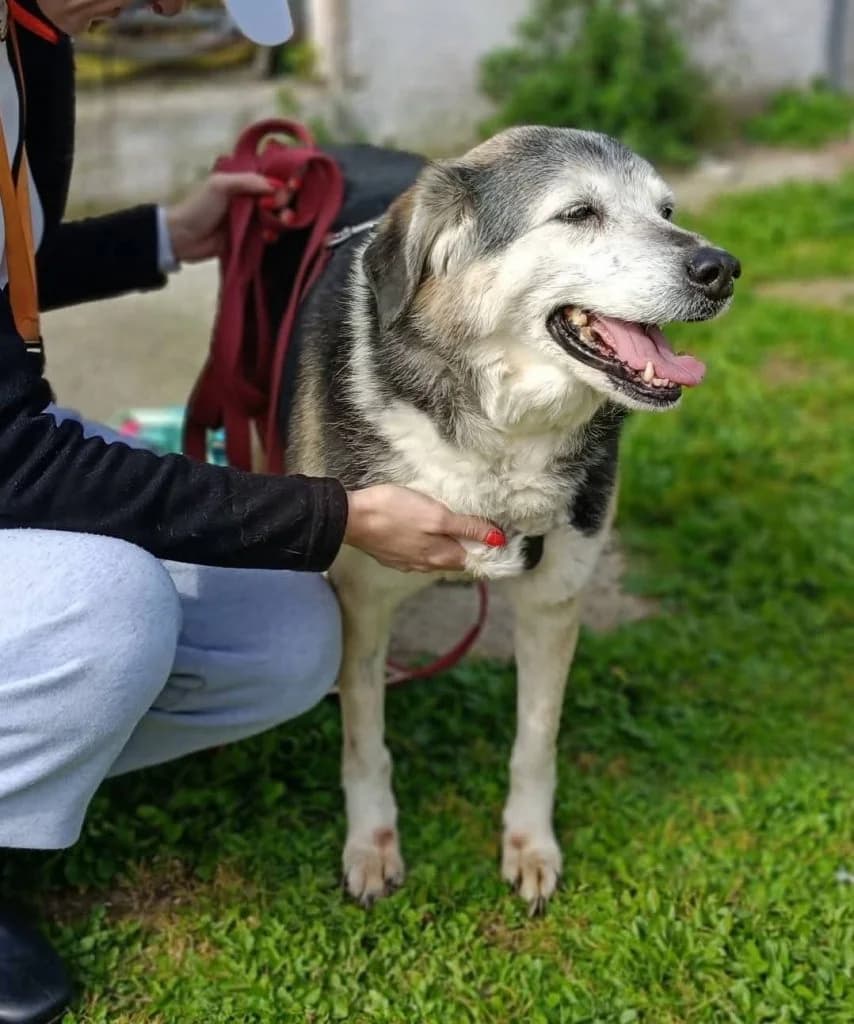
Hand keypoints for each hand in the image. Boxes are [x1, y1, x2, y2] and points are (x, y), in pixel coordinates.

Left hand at [165, 173, 293, 262]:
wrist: (183, 237)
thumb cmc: (199, 207)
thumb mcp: (221, 186)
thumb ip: (248, 182)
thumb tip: (278, 186)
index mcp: (244, 182)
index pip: (273, 180)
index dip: (285, 184)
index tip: (290, 190)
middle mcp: (251, 199)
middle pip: (279, 200)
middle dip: (286, 205)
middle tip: (283, 212)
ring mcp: (251, 220)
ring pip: (277, 218)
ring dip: (281, 222)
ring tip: (280, 225)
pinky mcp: (250, 239)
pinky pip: (269, 236)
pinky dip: (272, 236)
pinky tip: (268, 237)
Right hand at [343, 485, 505, 572]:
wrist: (351, 517)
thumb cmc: (396, 512)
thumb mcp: (437, 516)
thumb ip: (467, 528)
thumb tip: (498, 540)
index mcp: (441, 556)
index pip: (473, 559)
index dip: (486, 547)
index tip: (496, 533)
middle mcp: (426, 565)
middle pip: (454, 557)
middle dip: (466, 545)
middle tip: (475, 524)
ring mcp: (406, 562)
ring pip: (434, 555)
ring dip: (445, 544)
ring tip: (449, 525)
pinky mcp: (390, 554)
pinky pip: (415, 551)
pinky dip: (424, 542)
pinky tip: (420, 529)